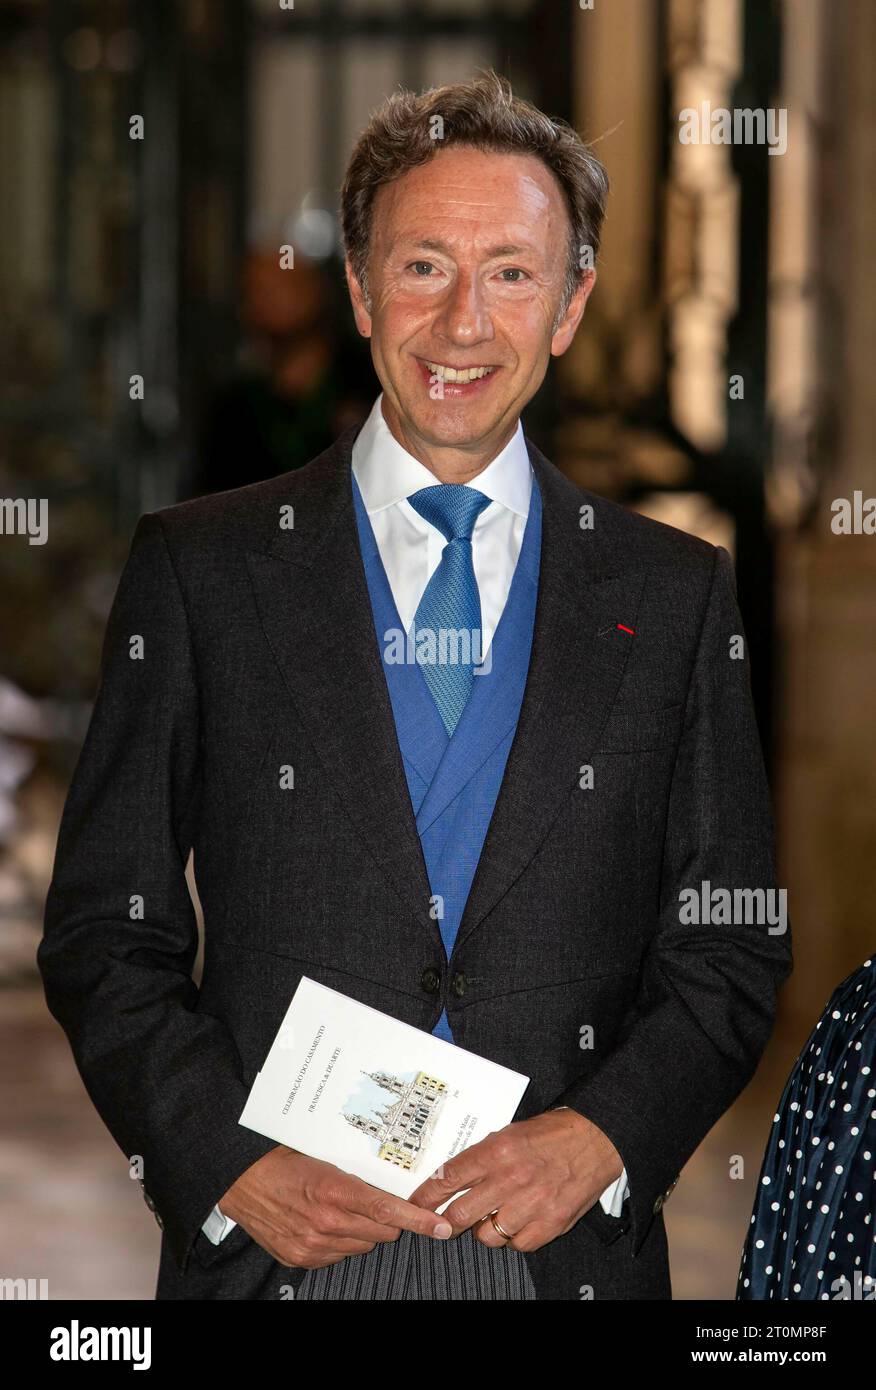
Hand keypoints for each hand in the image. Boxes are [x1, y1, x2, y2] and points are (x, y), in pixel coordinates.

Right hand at [218, 1146, 452, 1268]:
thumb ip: (357, 1173)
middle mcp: (326, 1222)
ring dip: (363, 1232)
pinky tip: (325, 1223)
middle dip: (387, 1220)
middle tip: (377, 1202)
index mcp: (334, 1190)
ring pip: (363, 1247)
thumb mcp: (324, 1155)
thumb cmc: (284, 1159)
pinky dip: (340, 1242)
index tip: (442, 1227)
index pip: (388, 1211)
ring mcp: (313, 1245)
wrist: (241, 1180)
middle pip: (382, 1233)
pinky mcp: (301, 1259)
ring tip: (343, 1209)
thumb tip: (392, 1181)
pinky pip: (338, 1256)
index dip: (419, 1220)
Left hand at [407, 1109, 623, 1251]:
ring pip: (487, 1235)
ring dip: (484, 1229)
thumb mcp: (511, 1131)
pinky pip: (517, 1245)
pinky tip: (518, 1221)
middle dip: (447, 1221)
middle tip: (446, 1221)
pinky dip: (514, 1238)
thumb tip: (453, 1176)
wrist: (598, 1139)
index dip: (426, 1195)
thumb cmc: (554, 1132)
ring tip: (493, 1215)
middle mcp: (511, 1179)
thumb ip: (483, 1155)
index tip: (416, 1203)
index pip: (449, 1177)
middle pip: (460, 1215)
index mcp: (497, 1150)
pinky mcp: (551, 1224)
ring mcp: (532, 1205)